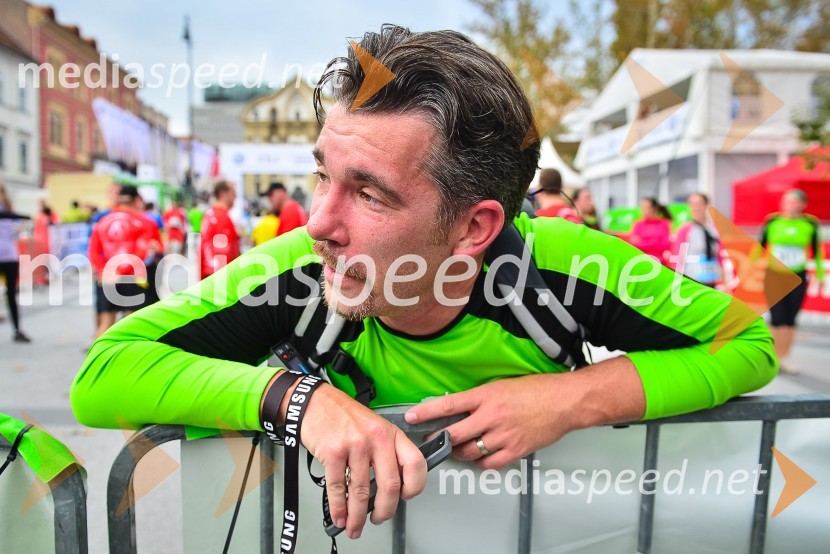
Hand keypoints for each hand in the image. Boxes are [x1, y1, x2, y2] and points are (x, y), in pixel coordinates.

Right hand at [297, 385, 427, 539]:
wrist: (314, 402)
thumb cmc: (343, 415)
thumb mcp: (374, 426)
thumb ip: (385, 451)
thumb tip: (390, 486)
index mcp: (391, 433)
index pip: (416, 463)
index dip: (414, 486)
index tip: (405, 497)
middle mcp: (377, 438)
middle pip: (390, 485)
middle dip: (385, 511)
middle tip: (379, 519)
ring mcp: (355, 445)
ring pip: (362, 492)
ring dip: (357, 516)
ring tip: (354, 525)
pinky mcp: (333, 452)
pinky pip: (338, 488)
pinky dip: (338, 508)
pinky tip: (339, 515)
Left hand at [404, 374, 577, 469]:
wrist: (564, 401)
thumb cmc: (537, 390)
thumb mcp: (502, 385)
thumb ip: (481, 398)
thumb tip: (461, 407)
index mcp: (487, 396)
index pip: (449, 404)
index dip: (427, 412)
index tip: (411, 417)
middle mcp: (492, 416)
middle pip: (455, 434)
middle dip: (439, 440)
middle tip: (432, 441)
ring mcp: (503, 435)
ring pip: (469, 452)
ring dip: (460, 452)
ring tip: (458, 448)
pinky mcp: (515, 450)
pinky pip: (489, 463)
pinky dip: (481, 463)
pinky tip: (480, 457)